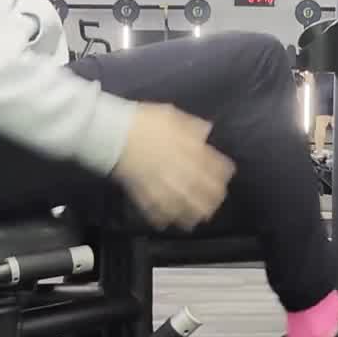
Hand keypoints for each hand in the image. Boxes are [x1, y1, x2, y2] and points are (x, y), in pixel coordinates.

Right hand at [111, 103, 234, 230]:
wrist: (113, 133)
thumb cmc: (143, 121)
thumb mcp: (172, 115)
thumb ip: (192, 126)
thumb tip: (206, 131)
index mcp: (192, 152)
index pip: (218, 169)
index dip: (224, 174)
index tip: (224, 177)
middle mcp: (183, 173)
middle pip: (207, 194)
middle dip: (213, 200)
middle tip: (214, 202)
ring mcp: (166, 187)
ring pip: (187, 209)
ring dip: (194, 214)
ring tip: (197, 218)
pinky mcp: (147, 197)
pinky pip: (160, 214)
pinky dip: (166, 218)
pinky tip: (169, 221)